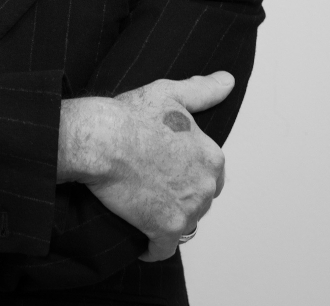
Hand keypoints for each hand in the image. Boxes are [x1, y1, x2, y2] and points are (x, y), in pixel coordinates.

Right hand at [58, 72, 233, 262]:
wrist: (101, 139)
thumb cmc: (130, 116)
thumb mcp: (169, 94)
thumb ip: (203, 90)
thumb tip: (227, 80)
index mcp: (210, 155)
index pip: (210, 173)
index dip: (188, 171)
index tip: (168, 167)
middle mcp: (205, 185)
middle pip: (198, 199)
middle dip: (180, 195)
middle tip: (153, 185)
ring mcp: (186, 209)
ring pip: (184, 223)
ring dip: (167, 219)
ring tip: (144, 207)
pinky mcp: (164, 229)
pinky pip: (164, 249)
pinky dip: (153, 248)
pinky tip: (142, 241)